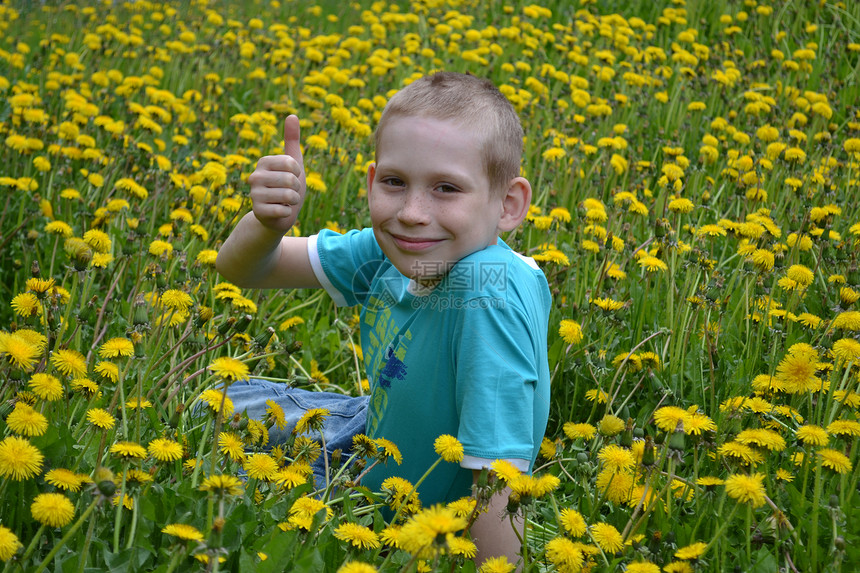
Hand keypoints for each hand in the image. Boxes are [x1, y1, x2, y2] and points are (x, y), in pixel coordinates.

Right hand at [248, 115, 305, 233]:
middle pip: (291, 180)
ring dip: (293, 201)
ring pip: (288, 195)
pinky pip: (283, 210)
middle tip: (289, 192)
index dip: (298, 173)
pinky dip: (287, 212)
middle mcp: (254, 176)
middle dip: (297, 189)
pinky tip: (280, 212)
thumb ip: (292, 140)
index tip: (292, 178)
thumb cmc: (288, 187)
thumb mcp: (294, 164)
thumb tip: (292, 115)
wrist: (280, 215)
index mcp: (264, 162)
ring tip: (284, 201)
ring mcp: (254, 194)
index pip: (292, 164)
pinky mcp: (257, 211)